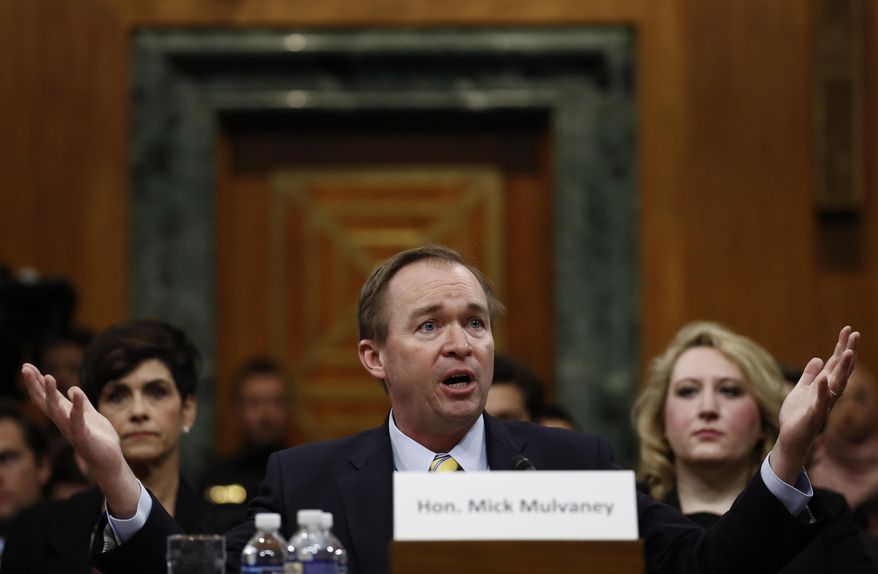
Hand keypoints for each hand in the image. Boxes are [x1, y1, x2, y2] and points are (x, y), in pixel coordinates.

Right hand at [21, 363, 140, 516]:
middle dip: (35, 385)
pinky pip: (78, 421)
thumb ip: (82, 404)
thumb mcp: (91, 416)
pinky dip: (77, 407)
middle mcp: (64, 422)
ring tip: (48, 376)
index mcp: (65, 416)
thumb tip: (72, 389)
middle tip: (25, 367)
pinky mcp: (83, 438)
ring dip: (52, 394)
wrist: (109, 461)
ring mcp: (71, 430)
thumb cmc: (99, 439)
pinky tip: (75, 392)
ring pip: (57, 410)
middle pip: (45, 402)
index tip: (27, 366)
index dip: (38, 382)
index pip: (47, 397)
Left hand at [771, 326, 858, 483]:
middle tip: (855, 334)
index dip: (842, 347)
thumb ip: (810, 375)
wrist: (791, 437)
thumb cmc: (797, 415)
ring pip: (837, 384)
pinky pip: (820, 401)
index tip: (848, 330)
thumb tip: (818, 359)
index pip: (836, 363)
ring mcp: (823, 403)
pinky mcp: (814, 415)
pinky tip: (824, 378)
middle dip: (848, 352)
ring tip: (847, 352)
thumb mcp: (801, 390)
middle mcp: (829, 393)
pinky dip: (822, 390)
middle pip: (841, 370)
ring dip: (842, 368)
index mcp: (825, 385)